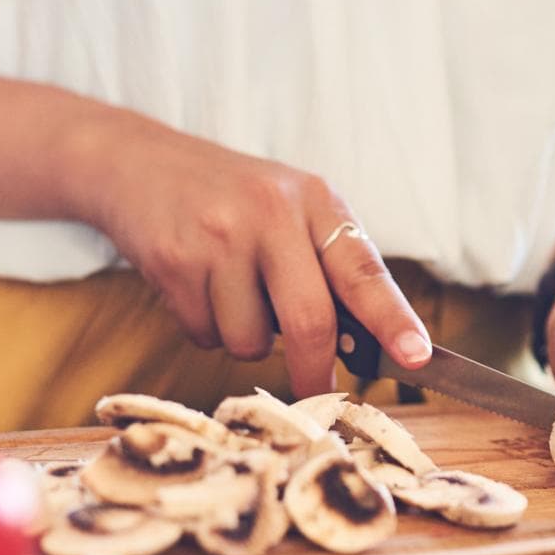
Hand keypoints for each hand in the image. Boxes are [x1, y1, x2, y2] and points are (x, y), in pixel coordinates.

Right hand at [85, 116, 430, 395]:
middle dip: (312, 369)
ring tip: (230, 292)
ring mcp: (219, 237)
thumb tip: (365, 345)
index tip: (416, 356)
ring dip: (244, 339)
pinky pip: (204, 335)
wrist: (138, 164)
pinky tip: (196, 286)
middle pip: (308, 321)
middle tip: (315, 389)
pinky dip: (205, 328)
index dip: (392, 319)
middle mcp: (270, 213)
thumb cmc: (230, 198)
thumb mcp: (290, 208)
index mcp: (314, 200)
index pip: (363, 269)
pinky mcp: (174, 262)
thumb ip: (328, 265)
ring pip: (249, 341)